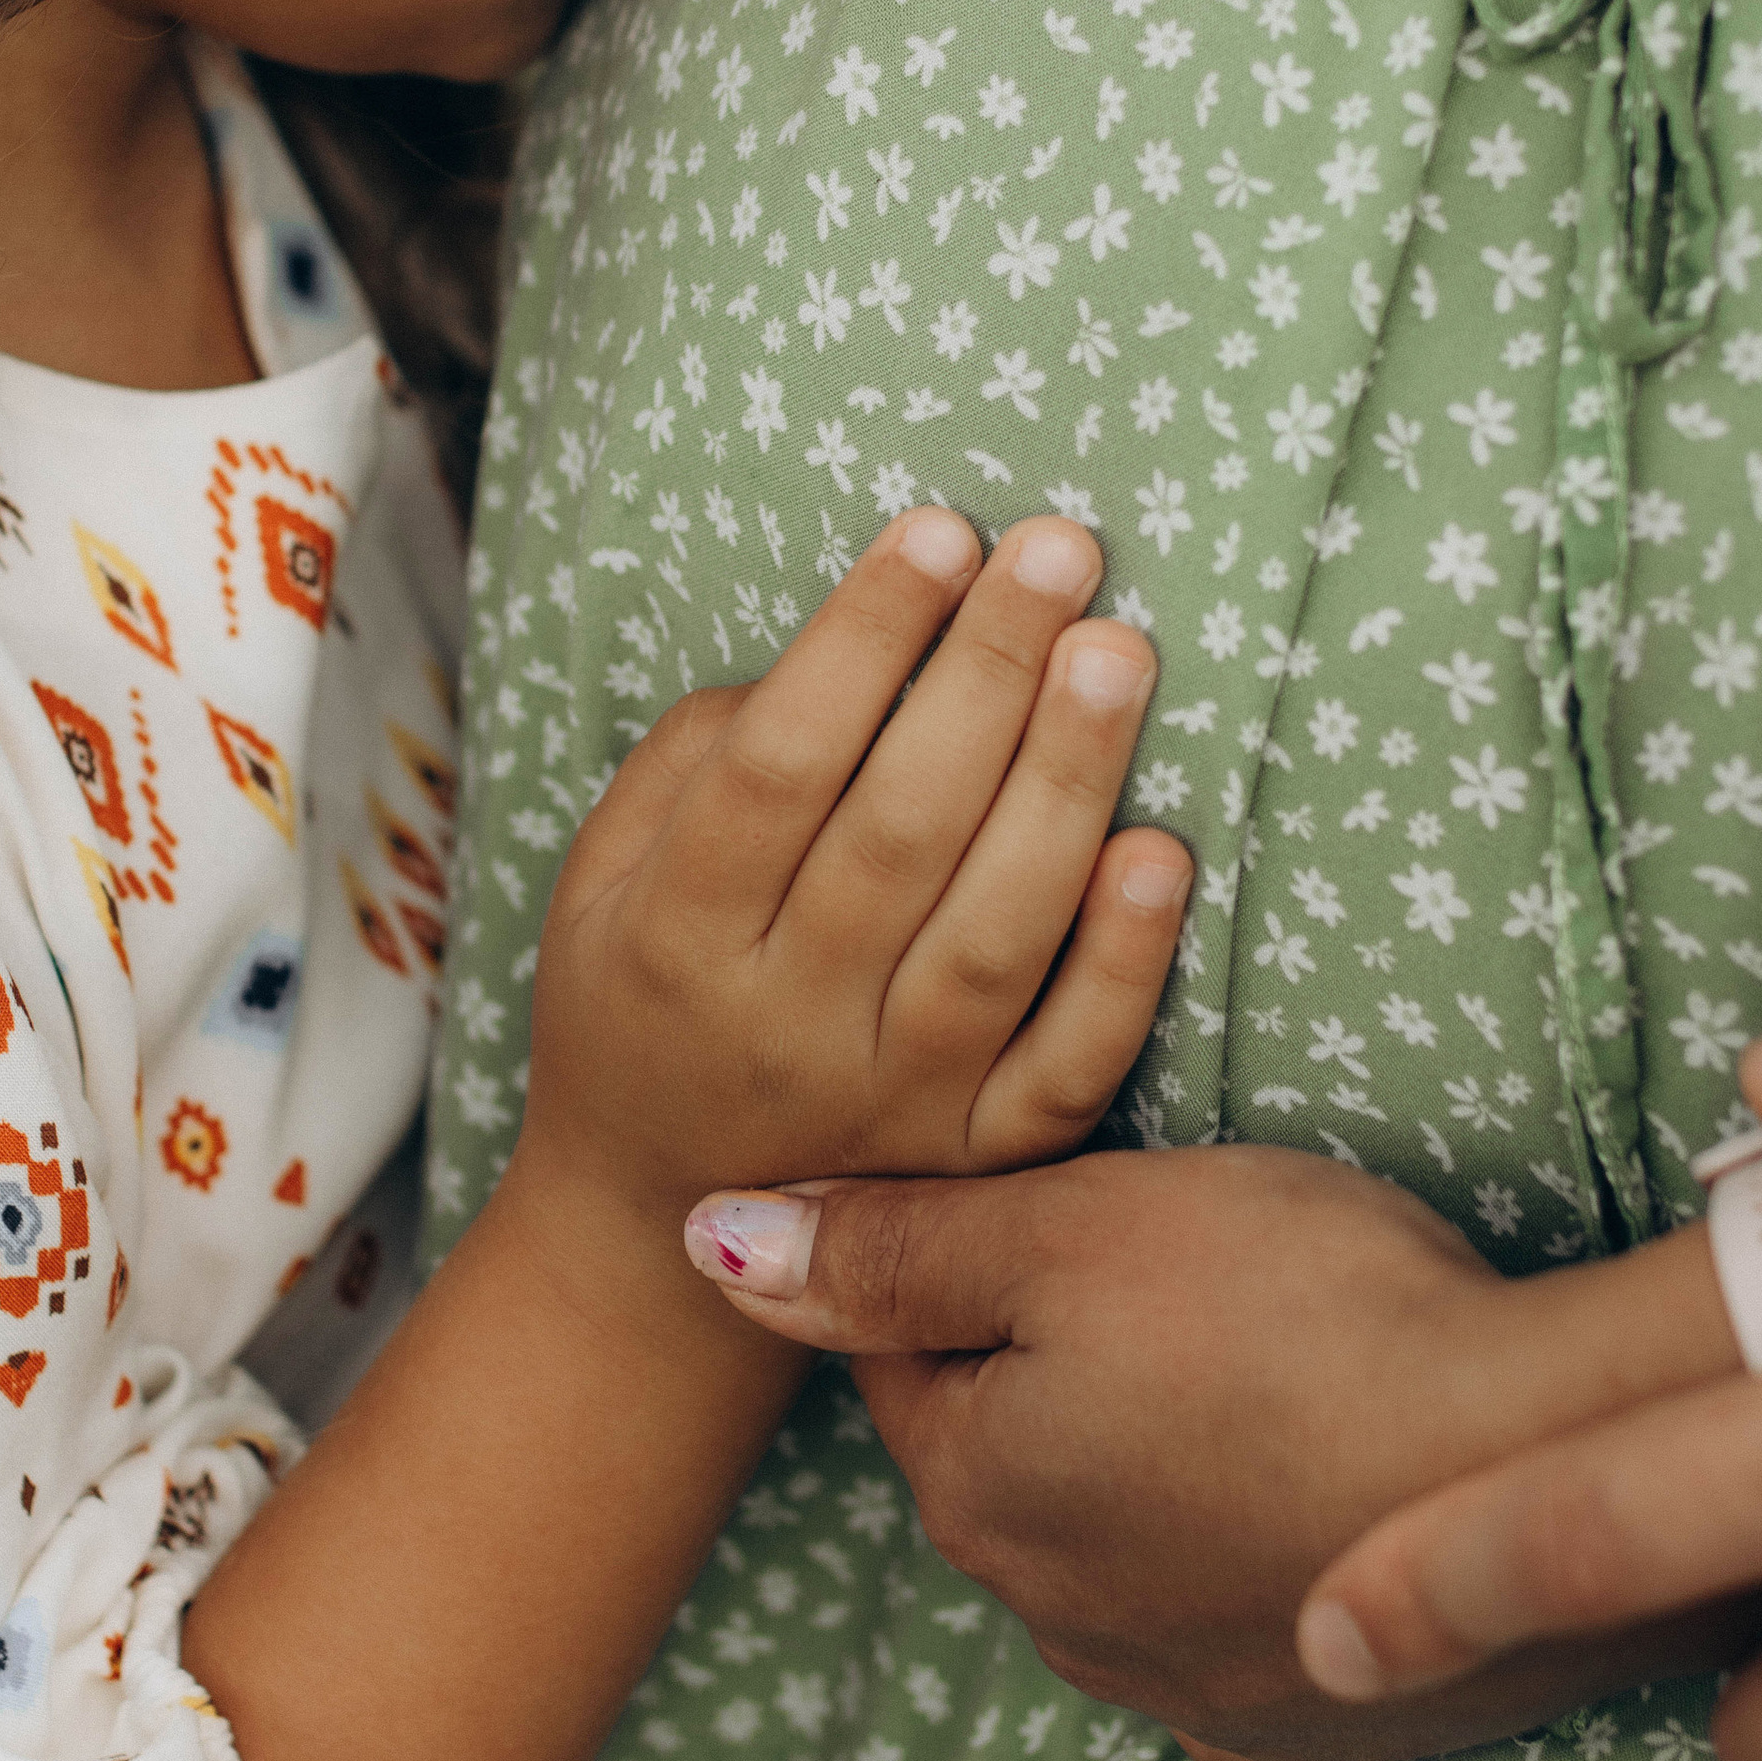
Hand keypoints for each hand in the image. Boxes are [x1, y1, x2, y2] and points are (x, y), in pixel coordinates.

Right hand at [518, 508, 1192, 1228]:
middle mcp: (786, 1024)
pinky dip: (1122, 964)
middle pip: (899, 834)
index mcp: (675, 938)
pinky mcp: (984, 1161)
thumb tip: (841, 658)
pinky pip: (1067, 1065)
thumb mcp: (600, 878)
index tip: (940, 528)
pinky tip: (1161, 851)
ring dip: (1063, 786)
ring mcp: (894, 1102)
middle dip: (986, 677)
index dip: (861, 643)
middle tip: (1061, 550)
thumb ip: (696, 760)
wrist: (652, 1232)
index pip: (777, 768)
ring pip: (992, 936)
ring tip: (1117, 651)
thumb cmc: (641, 997)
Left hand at [678, 1142, 1752, 1760]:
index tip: (1056, 1194)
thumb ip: (891, 1244)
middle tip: (1177, 1263)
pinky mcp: (1307, 1722)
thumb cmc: (1307, 1310)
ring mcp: (1184, 1689)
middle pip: (1010, 1449)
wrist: (1550, 1459)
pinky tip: (1317, 1481)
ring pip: (1119, 1539)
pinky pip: (1232, 1615)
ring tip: (1266, 1363)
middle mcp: (1053, 1620)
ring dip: (1158, 1462)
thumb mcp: (1079, 1226)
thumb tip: (706, 1241)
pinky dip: (1255, 1549)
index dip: (965, 1249)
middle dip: (1057, 1359)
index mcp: (973, 1490)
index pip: (903, 1348)